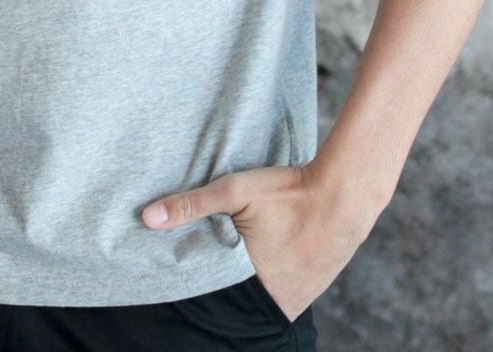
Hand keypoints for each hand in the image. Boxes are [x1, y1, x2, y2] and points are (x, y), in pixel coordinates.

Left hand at [141, 161, 374, 321]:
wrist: (345, 194)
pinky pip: (279, 292)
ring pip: (257, 297)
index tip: (182, 272)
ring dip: (244, 283)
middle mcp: (275, 301)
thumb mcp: (236, 191)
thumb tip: (147, 218)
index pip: (212, 294)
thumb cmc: (288, 192)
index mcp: (251, 283)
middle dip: (220, 286)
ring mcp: (296, 299)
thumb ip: (192, 205)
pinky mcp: (311, 289)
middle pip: (235, 298)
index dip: (196, 283)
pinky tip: (262, 259)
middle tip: (210, 265)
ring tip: (235, 261)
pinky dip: (266, 280)